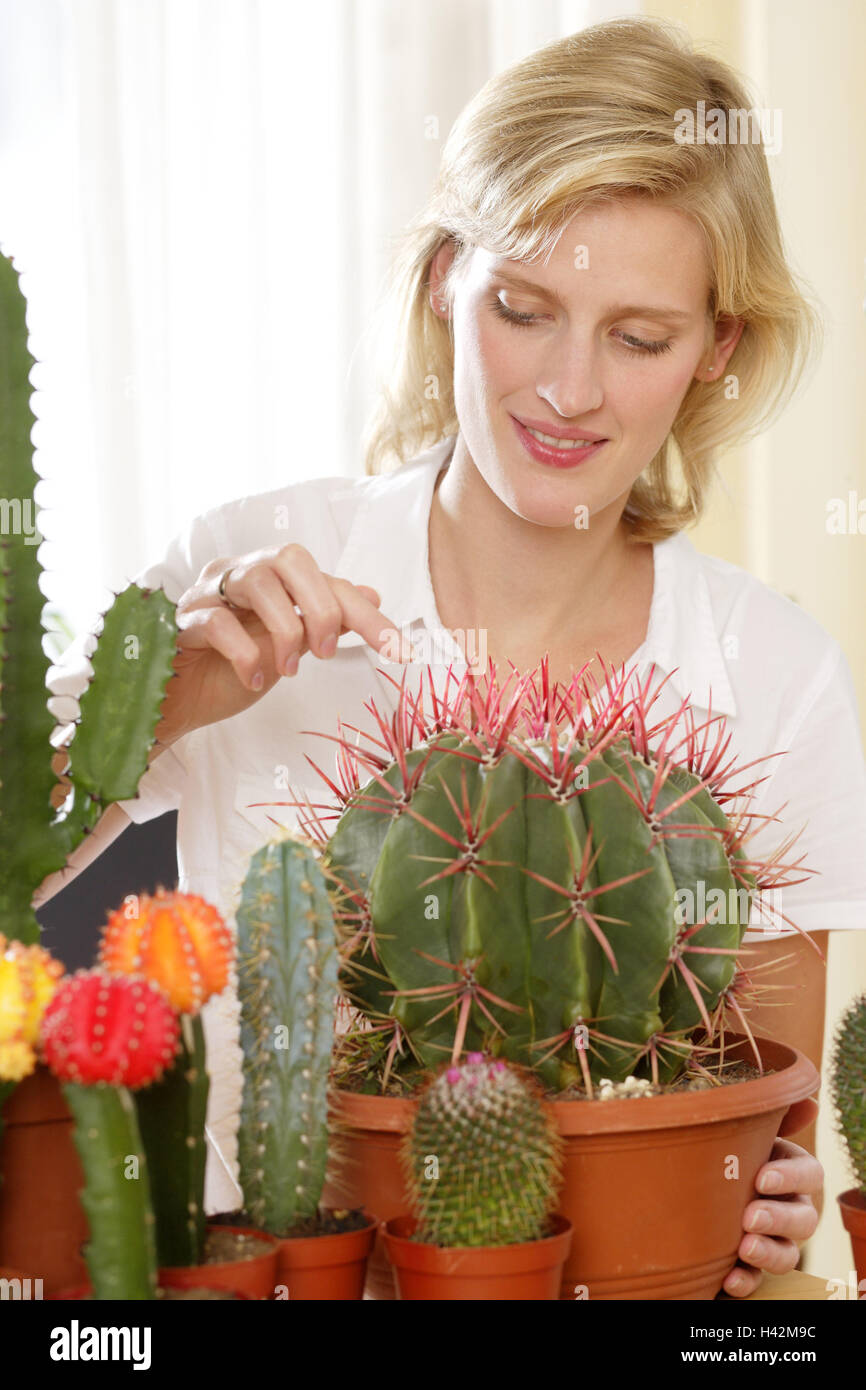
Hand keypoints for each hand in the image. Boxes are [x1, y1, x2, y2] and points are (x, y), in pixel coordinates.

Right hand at [154, 544, 409, 744]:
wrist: (175, 701)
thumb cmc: (228, 668)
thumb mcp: (288, 646)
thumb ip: (324, 618)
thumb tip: (372, 593)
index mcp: (271, 577)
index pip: (326, 579)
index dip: (366, 613)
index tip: (399, 650)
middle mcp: (240, 574)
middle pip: (291, 558)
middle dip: (321, 606)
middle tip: (327, 651)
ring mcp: (208, 594)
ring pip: (256, 581)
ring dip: (285, 628)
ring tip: (289, 668)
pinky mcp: (181, 622)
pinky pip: (217, 622)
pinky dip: (243, 653)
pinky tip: (252, 679)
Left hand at [722, 1099, 821, 1297]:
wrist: (676, 1196)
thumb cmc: (717, 1154)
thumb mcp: (737, 1133)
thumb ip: (769, 1117)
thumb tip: (808, 1101)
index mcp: (786, 1170)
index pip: (809, 1174)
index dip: (791, 1177)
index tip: (762, 1177)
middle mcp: (786, 1207)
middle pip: (805, 1219)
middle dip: (780, 1218)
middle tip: (750, 1216)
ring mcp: (770, 1240)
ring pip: (788, 1254)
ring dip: (769, 1252)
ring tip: (744, 1248)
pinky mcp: (749, 1267)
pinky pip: (757, 1281)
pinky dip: (745, 1281)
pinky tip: (728, 1278)